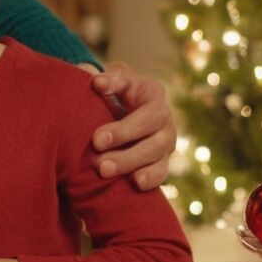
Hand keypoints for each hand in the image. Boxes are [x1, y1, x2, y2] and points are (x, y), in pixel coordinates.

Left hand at [89, 62, 175, 189]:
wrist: (119, 105)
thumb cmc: (112, 88)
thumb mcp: (112, 77)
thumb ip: (106, 79)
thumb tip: (97, 83)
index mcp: (154, 95)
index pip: (147, 111)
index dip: (125, 125)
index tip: (97, 138)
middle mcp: (165, 120)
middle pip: (154, 137)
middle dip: (125, 144)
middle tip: (96, 147)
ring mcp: (165, 142)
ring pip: (157, 157)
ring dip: (130, 164)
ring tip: (104, 170)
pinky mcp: (160, 161)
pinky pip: (161, 173)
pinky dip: (150, 179)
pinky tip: (135, 184)